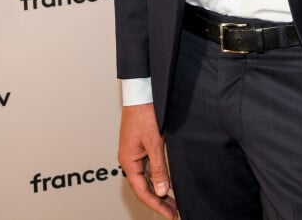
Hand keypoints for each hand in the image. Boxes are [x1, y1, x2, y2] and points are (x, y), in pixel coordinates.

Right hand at [118, 103, 177, 218]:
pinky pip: (146, 168)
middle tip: (173, 211)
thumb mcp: (154, 142)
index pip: (142, 191)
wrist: (141, 92)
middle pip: (143, 187)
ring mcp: (133, 153)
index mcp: (128, 161)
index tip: (170, 214)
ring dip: (158, 190)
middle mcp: (129, 159)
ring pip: (145, 178)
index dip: (156, 205)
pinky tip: (166, 182)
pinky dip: (156, 177)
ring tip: (172, 201)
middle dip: (158, 201)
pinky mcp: (139, 146)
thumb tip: (160, 190)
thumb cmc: (144, 113)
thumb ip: (158, 168)